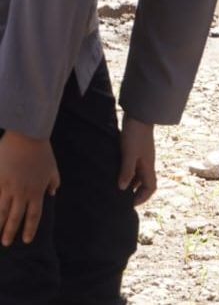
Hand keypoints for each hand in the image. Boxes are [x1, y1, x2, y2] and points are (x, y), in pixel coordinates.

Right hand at [0, 130, 59, 244]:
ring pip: (2, 210)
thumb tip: (52, 193)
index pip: (34, 215)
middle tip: (5, 243)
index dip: (29, 228)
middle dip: (10, 231)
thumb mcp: (52, 168)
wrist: (27, 136)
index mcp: (37, 191)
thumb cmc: (41, 151)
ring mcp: (8, 187)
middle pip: (16, 217)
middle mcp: (23, 192)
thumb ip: (53, 182)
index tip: (26, 240)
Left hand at [118, 116, 156, 205]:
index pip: (151, 187)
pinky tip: (116, 172)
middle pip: (145, 183)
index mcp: (148, 166)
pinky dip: (127, 173)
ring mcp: (142, 157)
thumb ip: (127, 171)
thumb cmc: (135, 135)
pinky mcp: (136, 151)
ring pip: (138, 175)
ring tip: (117, 188)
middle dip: (135, 193)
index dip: (143, 198)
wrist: (139, 115)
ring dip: (130, 183)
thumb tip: (122, 188)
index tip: (130, 204)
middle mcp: (147, 163)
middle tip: (122, 199)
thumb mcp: (129, 154)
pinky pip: (133, 167)